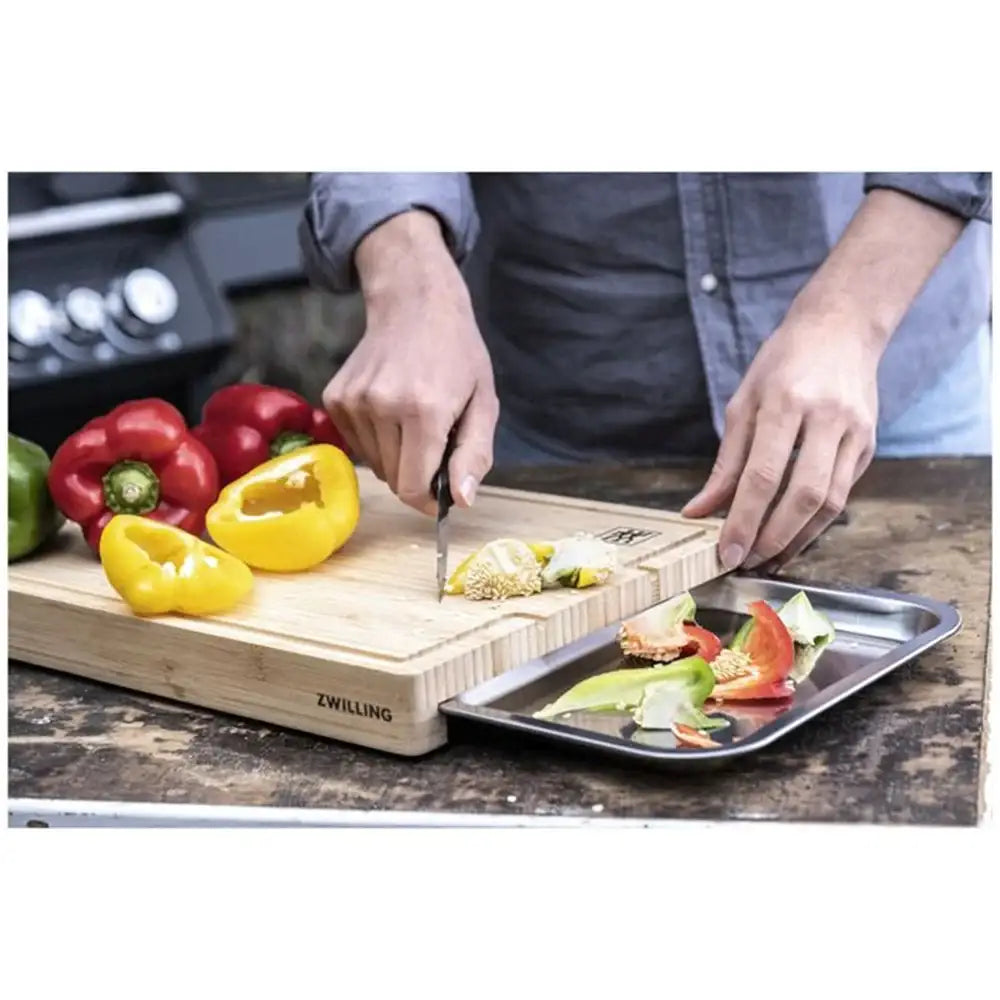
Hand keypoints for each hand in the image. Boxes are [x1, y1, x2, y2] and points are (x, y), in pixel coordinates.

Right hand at [322, 211, 498, 515]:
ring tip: (415, 420)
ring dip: (397, 456)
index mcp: (424, 410)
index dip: (429, 501)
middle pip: (394, 479)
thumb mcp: (483, 403)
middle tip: (436, 442)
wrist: (415, 303)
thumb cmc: (457, 355)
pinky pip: (358, 444)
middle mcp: (382, 406)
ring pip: (375, 465)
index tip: (441, 496)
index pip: (413, 487)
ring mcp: (353, 401)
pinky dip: (377, 440)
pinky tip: (392, 409)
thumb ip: (474, 455)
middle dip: (417, 474)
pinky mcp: (335, 397)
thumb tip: (461, 501)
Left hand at [682, 311, 878, 570]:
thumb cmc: (783, 364)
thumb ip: (725, 463)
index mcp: (787, 402)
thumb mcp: (744, 402)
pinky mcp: (869, 445)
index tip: (727, 552)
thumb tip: (698, 511)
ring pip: (830, 503)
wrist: (842, 328)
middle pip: (802, 496)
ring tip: (766, 559)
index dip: (744, 519)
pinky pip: (842, 495)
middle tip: (746, 562)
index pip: (763, 475)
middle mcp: (827, 418)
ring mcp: (855, 432)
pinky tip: (791, 537)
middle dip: (772, 537)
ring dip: (797, 539)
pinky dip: (815, 523)